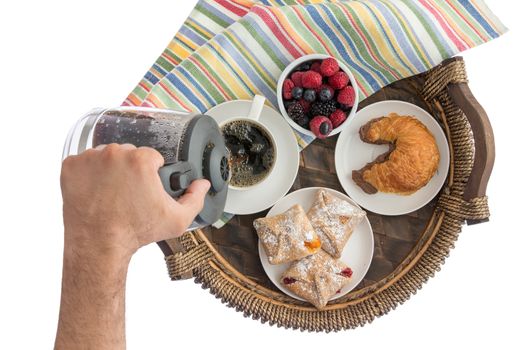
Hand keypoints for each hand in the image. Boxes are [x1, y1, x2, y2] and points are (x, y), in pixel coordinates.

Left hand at [60, 143, 209, 259]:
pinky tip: (95, 191)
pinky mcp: (71, 166)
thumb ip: (195, 199)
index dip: (152, 173)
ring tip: (112, 192)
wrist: (99, 245)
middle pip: (128, 153)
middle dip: (130, 169)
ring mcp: (90, 159)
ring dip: (109, 169)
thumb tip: (202, 185)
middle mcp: (114, 154)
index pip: (151, 156)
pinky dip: (87, 174)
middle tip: (129, 192)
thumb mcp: (177, 220)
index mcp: (141, 160)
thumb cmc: (136, 232)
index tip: (146, 187)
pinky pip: (83, 162)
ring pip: (105, 156)